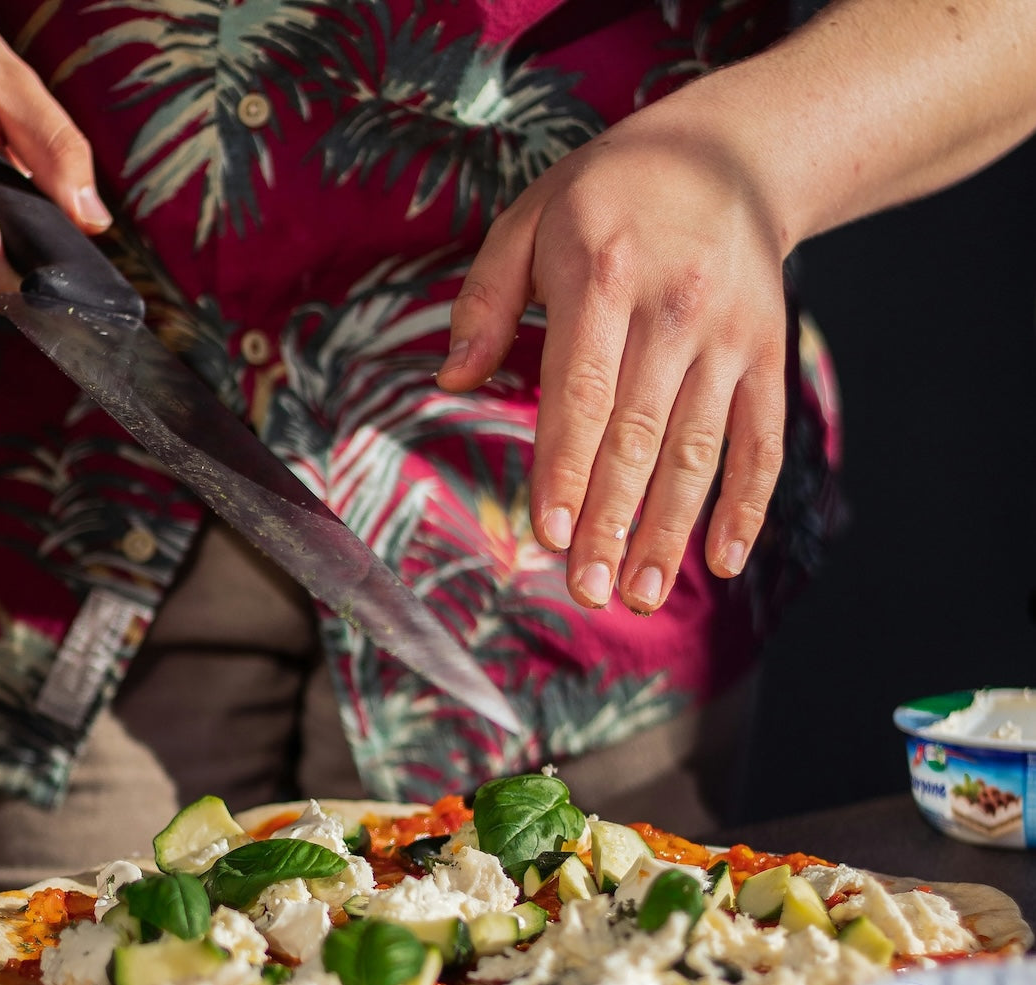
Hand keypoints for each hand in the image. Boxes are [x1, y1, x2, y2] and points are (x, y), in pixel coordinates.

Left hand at [438, 106, 787, 611]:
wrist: (733, 151)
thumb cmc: (611, 194)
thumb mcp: (532, 216)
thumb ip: (486, 298)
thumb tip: (452, 379)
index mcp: (605, 273)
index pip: (582, 390)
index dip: (567, 467)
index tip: (550, 534)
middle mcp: (675, 308)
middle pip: (640, 434)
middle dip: (612, 521)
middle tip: (589, 590)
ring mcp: (729, 336)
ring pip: (699, 450)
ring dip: (670, 531)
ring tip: (642, 597)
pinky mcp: (768, 356)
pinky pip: (762, 439)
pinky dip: (747, 505)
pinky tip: (724, 562)